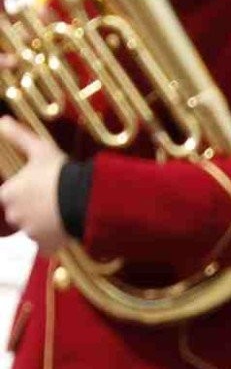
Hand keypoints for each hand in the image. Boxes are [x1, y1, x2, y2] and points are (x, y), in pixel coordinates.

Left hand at [0, 119, 66, 253]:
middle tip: (49, 201)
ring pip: (33, 230)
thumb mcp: (39, 148)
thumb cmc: (60, 173)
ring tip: (59, 214)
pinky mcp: (47, 247)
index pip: (7, 197)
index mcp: (9, 194)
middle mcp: (16, 216)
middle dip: (30, 210)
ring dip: (42, 225)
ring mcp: (31, 233)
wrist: (85, 199)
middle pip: (19, 215)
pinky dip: (53, 241)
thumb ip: (18, 136)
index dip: (21, 193)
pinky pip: (46, 246)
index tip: (35, 190)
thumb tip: (2, 121)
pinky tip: (62, 229)